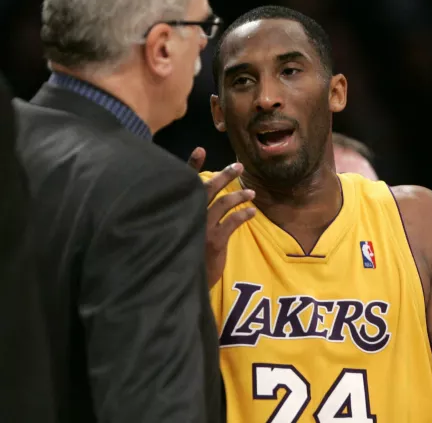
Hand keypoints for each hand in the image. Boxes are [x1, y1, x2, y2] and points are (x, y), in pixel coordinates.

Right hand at [188, 147, 255, 287]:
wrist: (178, 283)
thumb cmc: (181, 256)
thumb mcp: (181, 232)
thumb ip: (188, 215)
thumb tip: (203, 201)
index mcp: (179, 210)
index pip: (184, 183)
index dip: (192, 165)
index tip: (200, 150)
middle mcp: (188, 215)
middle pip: (208, 187)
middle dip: (225, 175)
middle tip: (239, 166)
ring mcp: (201, 227)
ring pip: (223, 203)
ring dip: (239, 195)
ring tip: (251, 193)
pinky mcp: (214, 241)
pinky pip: (232, 221)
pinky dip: (243, 214)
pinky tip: (251, 211)